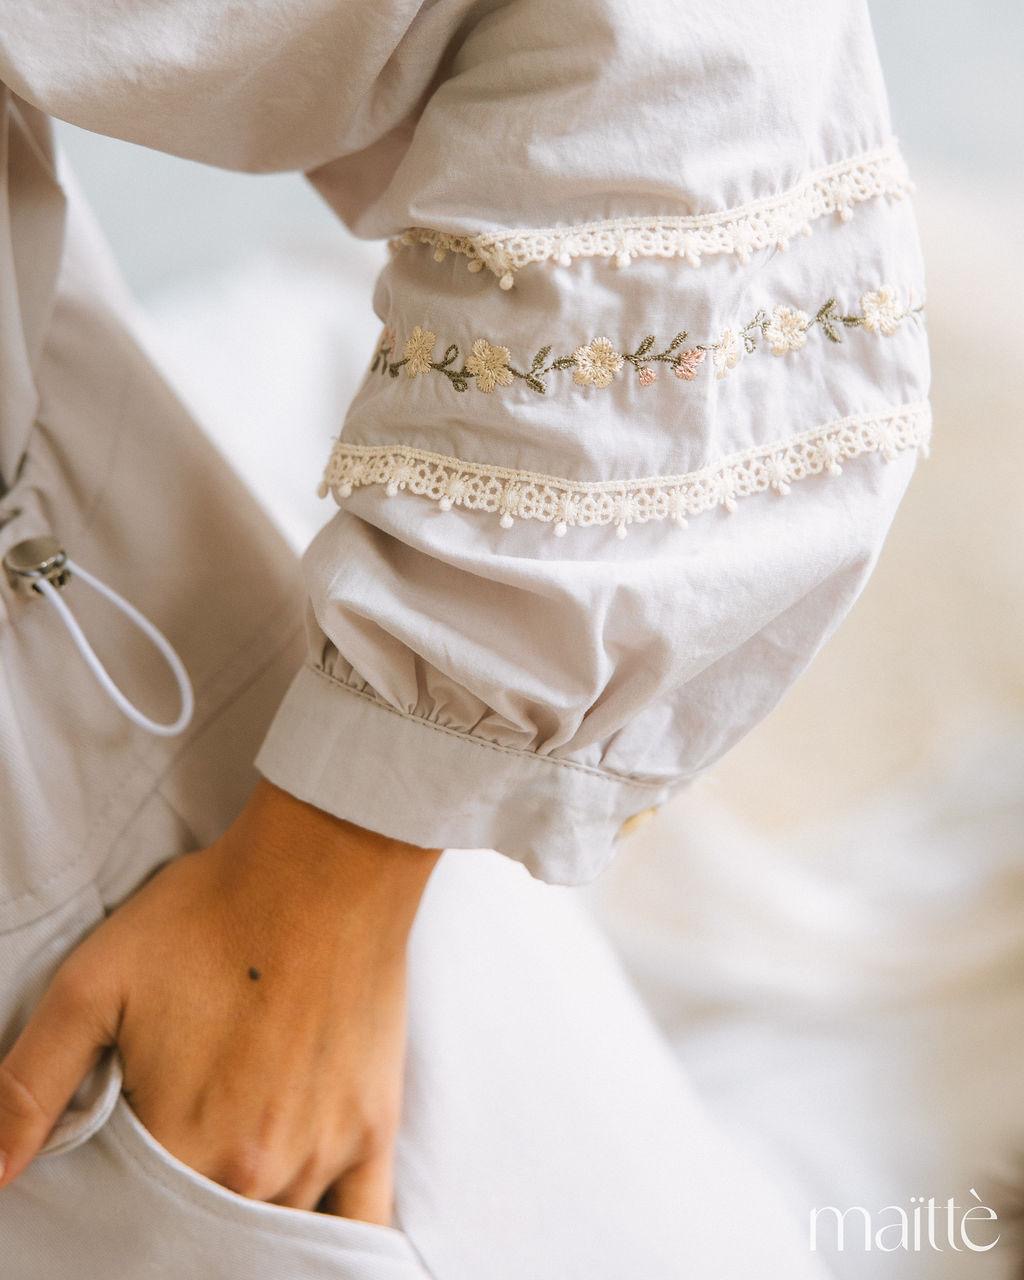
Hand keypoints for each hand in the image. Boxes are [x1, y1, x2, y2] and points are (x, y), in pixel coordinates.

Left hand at [0, 780, 439, 1222]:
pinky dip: (331, 1247)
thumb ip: (29, 1087)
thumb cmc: (210, 913)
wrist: (324, 866)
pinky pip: (361, 1229)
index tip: (124, 1175)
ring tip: (223, 1177)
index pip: (133, 1227)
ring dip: (241, 1229)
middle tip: (175, 1162)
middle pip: (204, 1240)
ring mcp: (324, 1153)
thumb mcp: (93, 983)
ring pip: (274, 1237)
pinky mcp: (374, 1127)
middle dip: (177, 1224)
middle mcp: (256, 1170)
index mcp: (182, 1143)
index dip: (118, 1210)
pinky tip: (303, 1236)